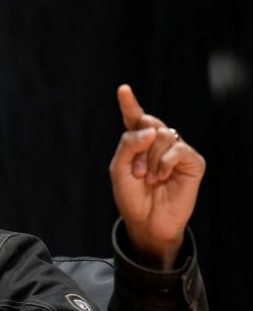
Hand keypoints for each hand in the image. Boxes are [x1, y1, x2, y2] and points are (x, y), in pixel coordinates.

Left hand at [109, 84, 205, 268]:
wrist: (146, 222)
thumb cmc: (131, 197)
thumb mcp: (119, 170)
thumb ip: (128, 145)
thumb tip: (151, 129)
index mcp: (138, 143)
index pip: (134, 119)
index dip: (129, 103)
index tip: (123, 89)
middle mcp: (158, 143)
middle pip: (149, 124)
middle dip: (139, 147)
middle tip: (136, 172)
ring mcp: (176, 151)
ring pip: (163, 136)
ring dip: (150, 159)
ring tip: (148, 179)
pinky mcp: (192, 161)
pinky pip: (178, 149)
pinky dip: (165, 163)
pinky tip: (161, 177)